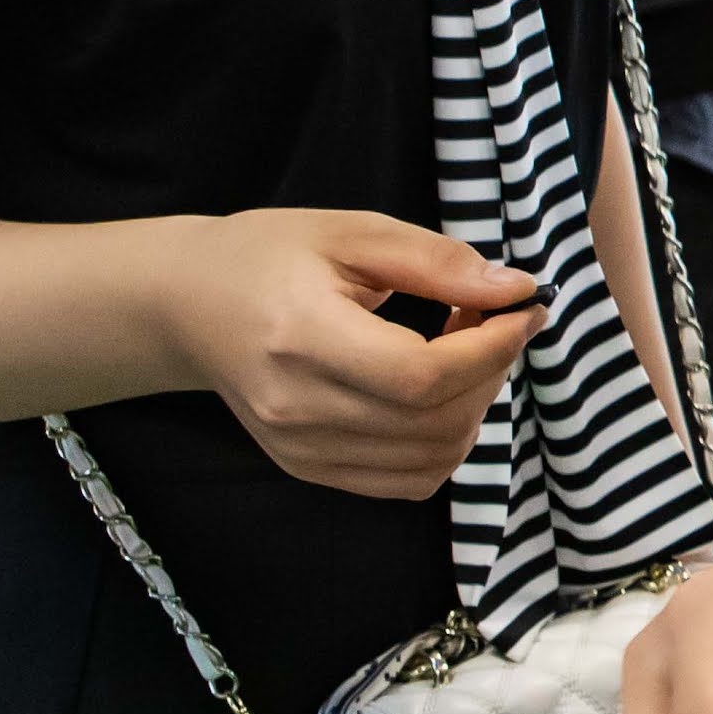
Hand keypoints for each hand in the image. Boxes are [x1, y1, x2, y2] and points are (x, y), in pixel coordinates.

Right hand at [161, 211, 539, 499]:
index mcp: (300, 339)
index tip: (524, 308)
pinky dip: (443, 442)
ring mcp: (299, 448)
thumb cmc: (268, 255)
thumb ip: (437, 263)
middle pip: (432, 421)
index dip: (491, 349)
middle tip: (495, 318)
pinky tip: (438, 391)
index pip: (422, 376)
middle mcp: (297, 408)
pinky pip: (404, 480)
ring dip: (474, 407)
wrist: (188, 305)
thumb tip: (515, 291)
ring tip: (465, 350)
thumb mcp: (352, 233)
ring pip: (429, 459)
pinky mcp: (306, 467)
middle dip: (491, 371)